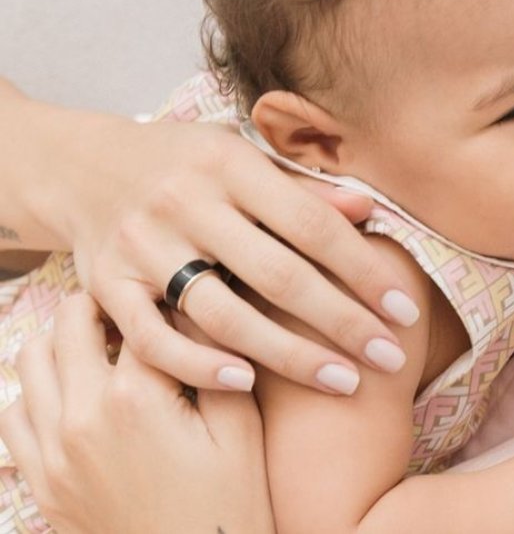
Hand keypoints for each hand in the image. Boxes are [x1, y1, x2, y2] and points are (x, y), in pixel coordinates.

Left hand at [0, 294, 275, 533]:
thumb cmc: (231, 502)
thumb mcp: (240, 426)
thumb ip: (216, 361)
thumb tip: (202, 304)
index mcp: (134, 399)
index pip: (137, 313)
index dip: (163, 298)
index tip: (180, 295)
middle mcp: (80, 418)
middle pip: (71, 322)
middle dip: (106, 305)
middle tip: (140, 311)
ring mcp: (51, 453)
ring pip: (30, 360)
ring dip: (66, 342)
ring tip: (107, 348)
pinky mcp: (42, 481)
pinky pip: (14, 414)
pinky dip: (39, 390)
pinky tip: (79, 394)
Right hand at [54, 109, 419, 391]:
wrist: (82, 167)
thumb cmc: (186, 163)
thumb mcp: (242, 156)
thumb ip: (302, 189)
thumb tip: (369, 207)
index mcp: (230, 166)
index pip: (312, 224)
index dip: (364, 269)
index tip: (405, 309)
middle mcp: (186, 204)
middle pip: (278, 275)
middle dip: (342, 322)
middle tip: (390, 356)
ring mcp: (143, 248)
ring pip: (224, 315)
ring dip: (290, 356)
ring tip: (343, 382)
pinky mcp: (105, 287)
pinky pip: (155, 340)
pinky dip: (201, 365)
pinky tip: (249, 384)